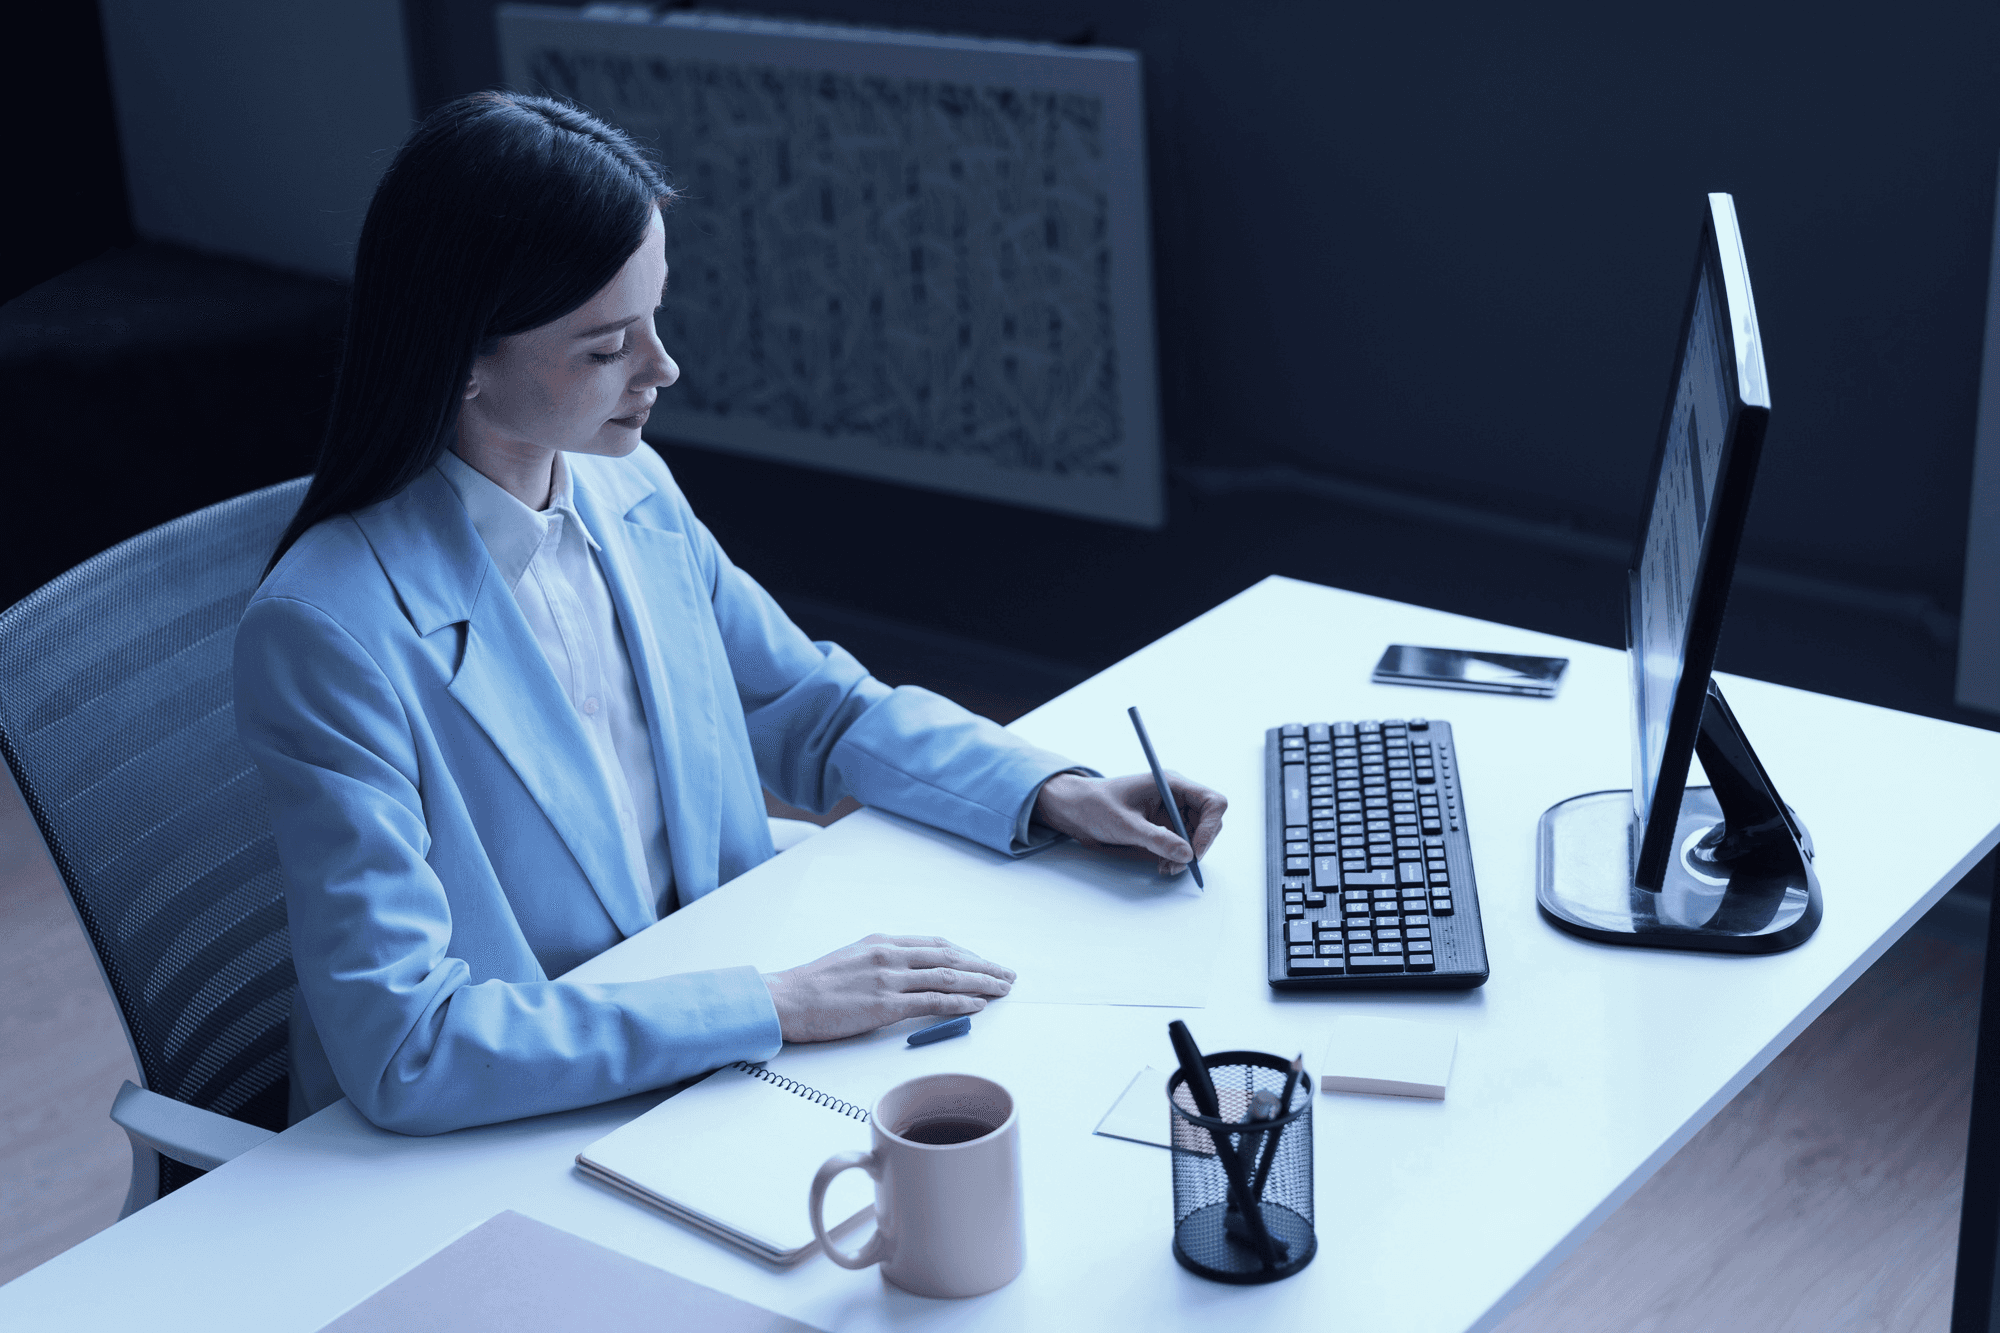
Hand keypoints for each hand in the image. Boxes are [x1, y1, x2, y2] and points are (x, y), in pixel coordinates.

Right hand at [762, 934, 1015, 1042]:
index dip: (967, 954)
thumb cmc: (813, 986)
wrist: (786, 999)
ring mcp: (889, 979)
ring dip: (982, 982)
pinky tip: (979, 1004)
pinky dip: (961, 1002)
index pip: (937, 945)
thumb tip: (909, 974)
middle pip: (951, 958)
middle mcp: (890, 955)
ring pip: (949, 977)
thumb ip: (882, 963)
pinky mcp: (885, 1004)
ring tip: (1003, 989)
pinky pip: (933, 1001)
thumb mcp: (852, 961)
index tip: (984, 962)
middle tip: (1007, 975)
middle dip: (984, 966)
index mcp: (883, 943)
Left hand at [1033, 772, 1226, 875]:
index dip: (1210, 827)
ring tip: (1167, 868)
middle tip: (1181, 865)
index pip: (1212, 801)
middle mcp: (1176, 797)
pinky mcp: (1164, 827)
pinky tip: (1163, 866)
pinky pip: (1183, 845)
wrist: (1075, 810)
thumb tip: (1187, 854)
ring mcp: (1172, 813)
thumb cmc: (1095, 805)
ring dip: (1188, 856)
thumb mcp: (1124, 824)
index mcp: (1171, 784)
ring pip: (1198, 837)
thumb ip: (1156, 839)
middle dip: (1199, 846)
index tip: (1196, 850)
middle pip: (1210, 822)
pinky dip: (1177, 858)